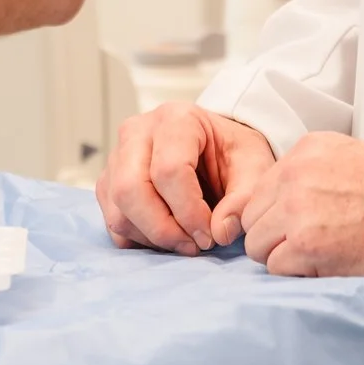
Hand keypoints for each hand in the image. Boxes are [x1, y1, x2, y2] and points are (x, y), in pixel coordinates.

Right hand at [97, 103, 276, 254]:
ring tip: (183, 241)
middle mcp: (137, 131)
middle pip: (131, 188)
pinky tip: (166, 236)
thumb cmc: (232, 153)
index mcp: (176, 119)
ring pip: (117, 208)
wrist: (215, 146)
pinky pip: (112, 219)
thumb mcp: (255, 167)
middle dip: (163, 229)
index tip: (211, 235)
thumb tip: (220, 231)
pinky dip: (137, 237)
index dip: (189, 212)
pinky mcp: (108, 180)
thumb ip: (244, 199)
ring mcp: (117, 156)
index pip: (169, 170)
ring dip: (150, 237)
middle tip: (193, 246)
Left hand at [237, 132, 363, 276]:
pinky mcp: (305, 246)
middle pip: (253, 219)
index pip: (260, 191)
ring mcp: (296, 213)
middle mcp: (293, 178)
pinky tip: (322, 264)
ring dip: (281, 255)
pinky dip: (296, 271)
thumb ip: (308, 170)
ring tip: (314, 254)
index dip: (274, 212)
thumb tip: (280, 197)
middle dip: (272, 235)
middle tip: (302, 243)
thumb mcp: (345, 154)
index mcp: (302, 153)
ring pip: (259, 245)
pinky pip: (277, 266)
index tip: (292, 223)